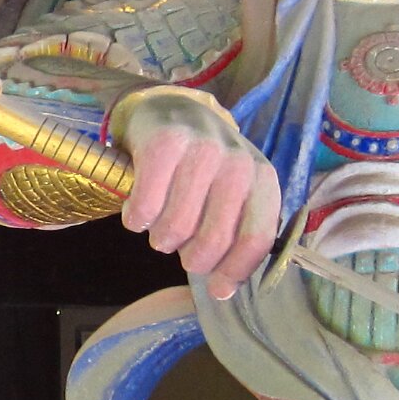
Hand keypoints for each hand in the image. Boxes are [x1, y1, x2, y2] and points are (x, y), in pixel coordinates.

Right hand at [114, 87, 282, 301]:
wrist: (172, 109)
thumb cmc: (206, 165)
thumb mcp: (234, 193)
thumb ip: (235, 236)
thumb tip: (221, 290)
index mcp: (262, 180)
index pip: (256, 238)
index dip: (234, 271)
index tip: (217, 289)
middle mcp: (237, 163)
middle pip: (212, 240)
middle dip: (191, 258)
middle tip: (180, 247)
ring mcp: (201, 150)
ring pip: (175, 228)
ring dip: (161, 238)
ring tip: (159, 225)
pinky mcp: (163, 143)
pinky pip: (145, 208)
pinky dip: (136, 219)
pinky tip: (139, 209)